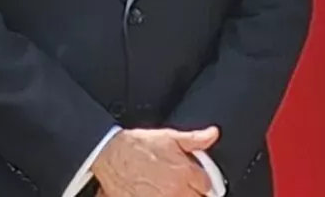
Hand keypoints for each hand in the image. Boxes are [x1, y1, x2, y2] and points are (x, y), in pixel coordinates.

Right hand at [91, 127, 217, 195]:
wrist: (111, 155)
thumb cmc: (137, 146)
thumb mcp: (169, 136)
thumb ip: (195, 138)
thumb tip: (213, 134)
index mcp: (185, 172)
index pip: (206, 185)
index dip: (201, 181)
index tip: (196, 179)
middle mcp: (176, 190)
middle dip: (194, 192)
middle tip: (183, 185)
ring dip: (180, 195)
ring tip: (168, 188)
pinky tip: (158, 192)